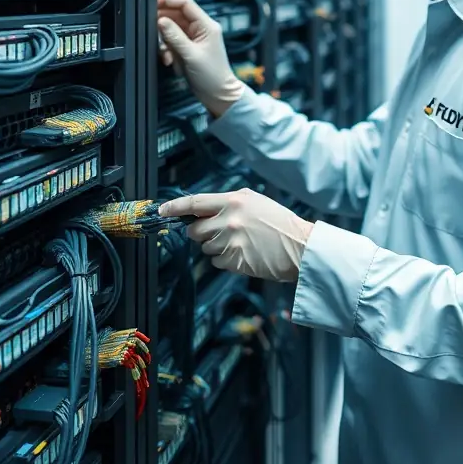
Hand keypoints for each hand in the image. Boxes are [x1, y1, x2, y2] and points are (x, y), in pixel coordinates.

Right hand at [157, 0, 245, 117]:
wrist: (218, 95)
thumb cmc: (211, 75)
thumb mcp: (190, 55)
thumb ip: (174, 36)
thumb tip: (160, 20)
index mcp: (206, 25)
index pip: (186, 3)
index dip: (168, 0)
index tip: (152, 2)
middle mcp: (200, 28)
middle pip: (176, 15)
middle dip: (162, 23)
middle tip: (150, 29)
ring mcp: (194, 38)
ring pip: (172, 29)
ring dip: (164, 41)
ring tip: (165, 55)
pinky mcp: (188, 48)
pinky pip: (173, 42)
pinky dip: (167, 50)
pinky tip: (169, 61)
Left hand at [159, 188, 313, 282]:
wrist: (300, 247)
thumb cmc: (279, 222)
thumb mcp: (254, 201)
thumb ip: (228, 203)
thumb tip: (201, 211)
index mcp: (234, 201)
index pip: (195, 203)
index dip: (175, 207)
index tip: (162, 211)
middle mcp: (229, 220)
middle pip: (195, 230)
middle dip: (202, 232)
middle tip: (220, 232)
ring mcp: (231, 242)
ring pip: (205, 248)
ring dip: (216, 247)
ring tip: (240, 243)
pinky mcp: (234, 261)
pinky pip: (216, 262)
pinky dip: (225, 260)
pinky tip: (243, 254)